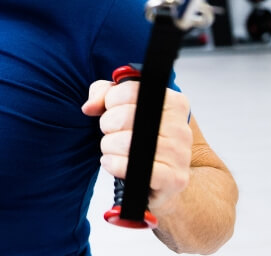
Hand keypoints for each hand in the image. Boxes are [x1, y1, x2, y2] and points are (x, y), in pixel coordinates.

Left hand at [82, 79, 192, 211]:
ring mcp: (180, 153)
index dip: (110, 101)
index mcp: (173, 102)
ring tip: (113, 150)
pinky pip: (135, 168)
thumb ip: (103, 94)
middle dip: (107, 125)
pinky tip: (113, 163)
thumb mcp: (122, 108)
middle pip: (124, 116)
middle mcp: (180, 126)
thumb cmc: (142, 140)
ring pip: (127, 143)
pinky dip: (116, 165)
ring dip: (109, 147)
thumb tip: (90, 106)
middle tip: (112, 133)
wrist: (160, 180)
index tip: (111, 110)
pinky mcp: (174, 178)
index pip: (130, 91)